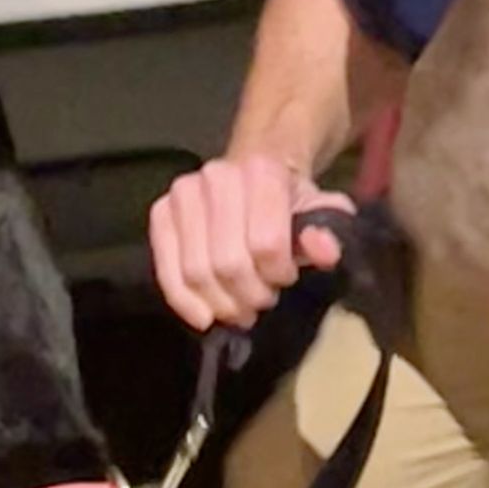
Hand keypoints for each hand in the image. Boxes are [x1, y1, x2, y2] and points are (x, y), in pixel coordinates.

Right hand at [148, 153, 349, 332]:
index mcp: (262, 171)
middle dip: (249, 294)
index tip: (285, 278)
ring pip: (196, 272)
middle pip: (228, 263)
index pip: (265, 243)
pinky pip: (166, 271)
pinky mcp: (160, 214)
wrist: (250, 182)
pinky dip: (185, 302)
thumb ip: (329, 231)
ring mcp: (183, 194)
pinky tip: (204, 317)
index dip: (278, 274)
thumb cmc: (286, 206)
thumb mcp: (320, 215)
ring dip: (221, 303)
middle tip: (262, 300)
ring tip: (239, 307)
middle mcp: (217, 176)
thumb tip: (324, 251)